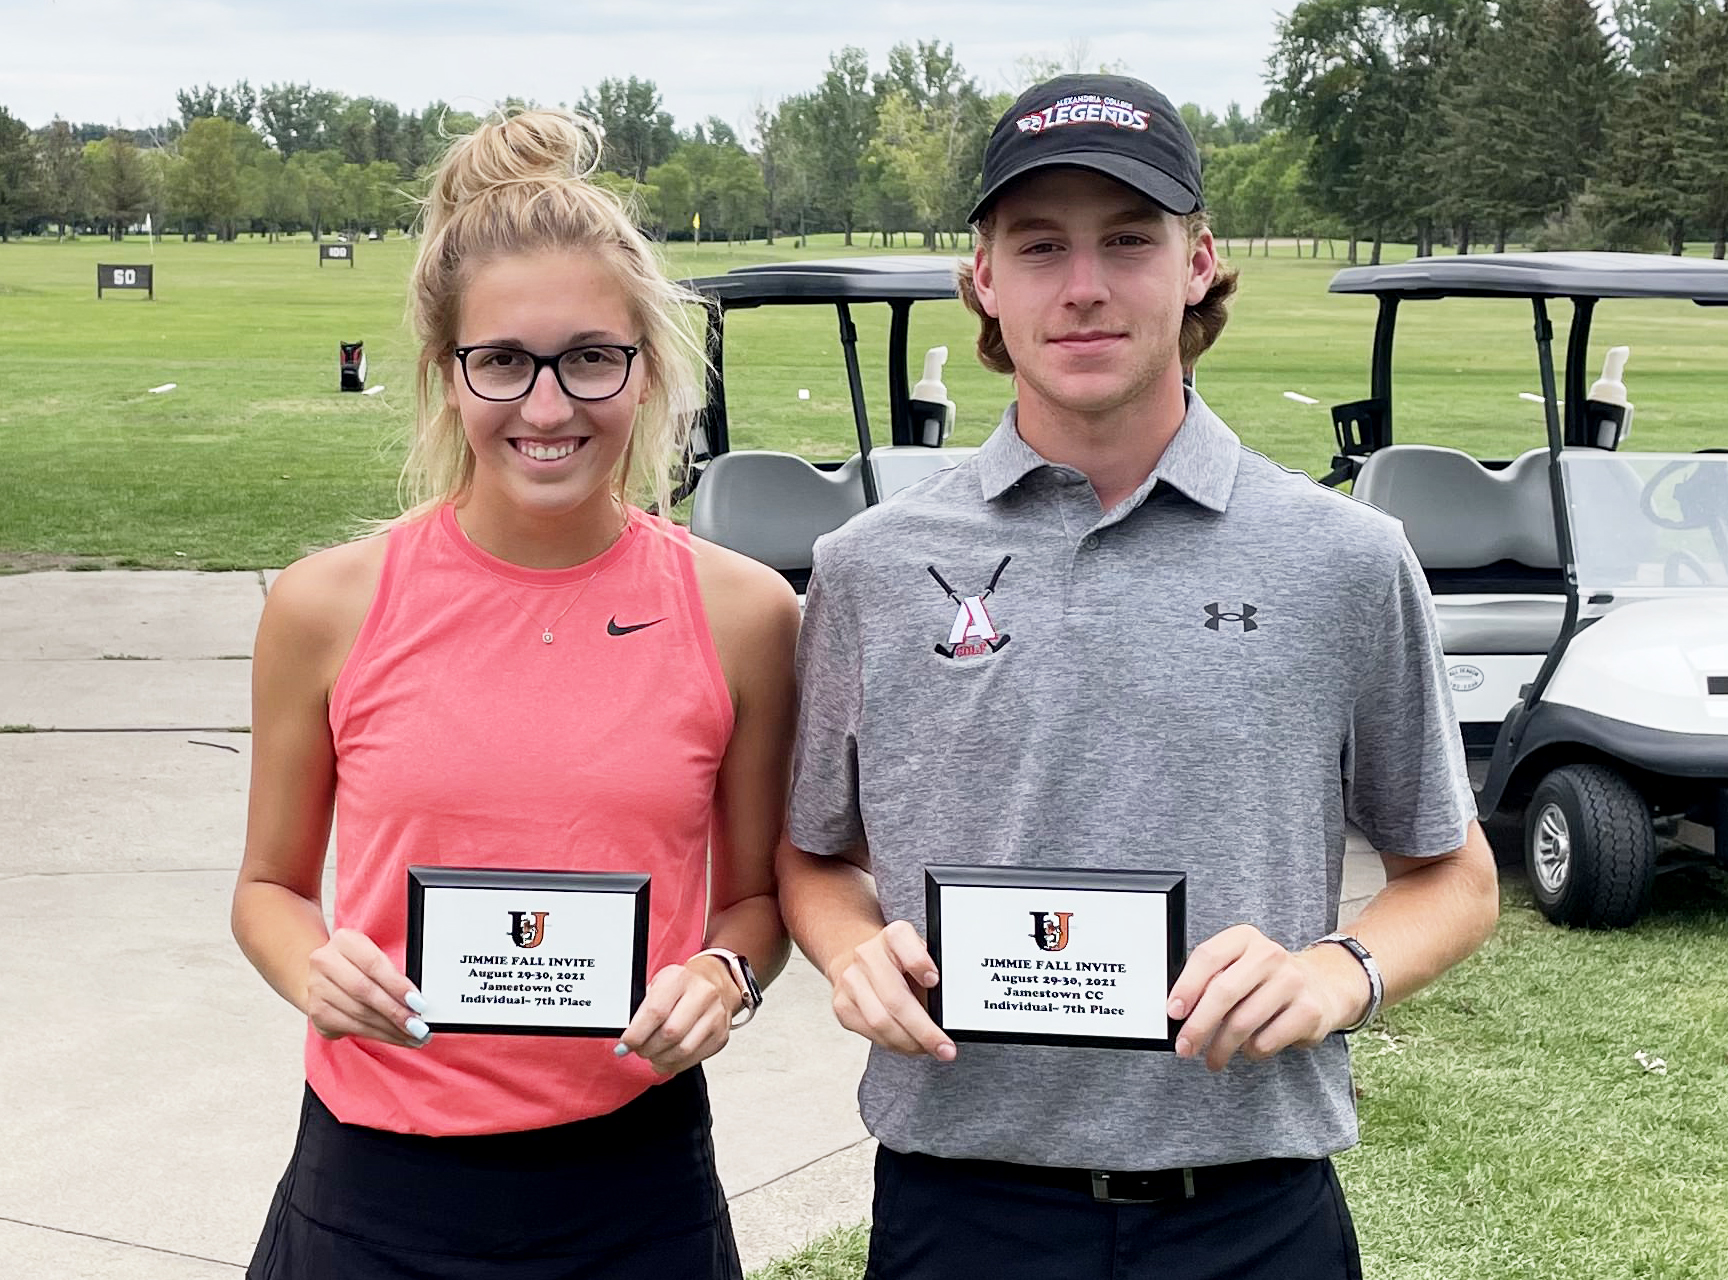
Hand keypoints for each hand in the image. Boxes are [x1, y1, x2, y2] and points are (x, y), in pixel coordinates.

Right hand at [306, 928, 429, 1047]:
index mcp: (344, 940)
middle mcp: (325, 960)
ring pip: (359, 1012)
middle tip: (417, 1026)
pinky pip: (351, 1027)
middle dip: (395, 1012)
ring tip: (411, 1035)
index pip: (374, 964)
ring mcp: (316, 987)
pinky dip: (377, 1034)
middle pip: (365, 991)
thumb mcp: (374, 958)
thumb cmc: (358, 968)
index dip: (398, 985)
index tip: (418, 1003)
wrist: (325, 978)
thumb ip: (392, 974)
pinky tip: (393, 1037)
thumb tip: (417, 1001)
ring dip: (389, 1028)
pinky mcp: (315, 1011)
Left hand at [615, 956, 740, 1074]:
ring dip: (661, 1059)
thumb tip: (628, 1038)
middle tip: (639, 1050)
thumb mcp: (659, 984)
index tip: (625, 1045)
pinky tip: (667, 1059)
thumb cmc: (681, 986)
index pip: (655, 1012)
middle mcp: (702, 994)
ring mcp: (715, 1016)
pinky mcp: (721, 1036)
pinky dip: (675, 1064)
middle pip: (670, 1034)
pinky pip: (694, 1059)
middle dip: (648, 1049)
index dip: (636, 1034)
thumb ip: (643, 1009)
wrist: (715, 983)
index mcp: (680, 978)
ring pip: (682, 1050)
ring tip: (652, 1055)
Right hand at [826, 920, 955, 1060]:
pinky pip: (870, 1032)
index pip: (904, 945)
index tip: (934, 981)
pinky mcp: (842, 1005)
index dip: (920, 964)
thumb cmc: (900, 963)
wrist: (862, 961)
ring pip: (880, 1021)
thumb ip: (935, 974)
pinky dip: (893, 1044)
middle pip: (895, 998)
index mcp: (894, 936)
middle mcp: (867, 955)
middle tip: (944, 1048)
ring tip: (928, 1049)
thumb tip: (949, 1011)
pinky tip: (907, 1044)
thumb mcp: (922, 956)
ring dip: (908, 1043)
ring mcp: (851, 980)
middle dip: (923, 1030)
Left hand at [1166, 925, 1368, 1071]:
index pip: (1208, 957)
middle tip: (1185, 1047)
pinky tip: (1249, 1048)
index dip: (1186, 987)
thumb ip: (1210, 980)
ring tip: (1213, 1058)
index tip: (1173, 1012)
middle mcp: (1269, 955)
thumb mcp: (1238, 965)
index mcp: (1244, 938)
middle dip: (1198, 1026)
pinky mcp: (1308, 1011)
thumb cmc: (1266, 979)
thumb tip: (1179, 1012)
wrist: (1323, 985)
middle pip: (1223, 993)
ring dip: (1221, 1047)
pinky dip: (1250, 1052)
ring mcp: (1292, 982)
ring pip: (1242, 1023)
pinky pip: (1265, 1042)